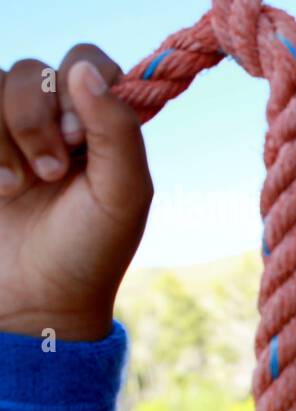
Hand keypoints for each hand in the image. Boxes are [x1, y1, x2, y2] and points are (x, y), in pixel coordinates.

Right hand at [0, 45, 151, 339]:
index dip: (79, 88)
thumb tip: (84, 70)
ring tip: (17, 187)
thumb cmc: (89, 251)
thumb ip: (117, 130)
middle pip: (32, 70)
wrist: (34, 302)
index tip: (77, 139)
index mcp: (99, 126)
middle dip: (36, 118)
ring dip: (4, 136)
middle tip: (51, 174)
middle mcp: (52, 122)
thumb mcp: (123, 195)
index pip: (87, 62)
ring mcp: (5, 134)